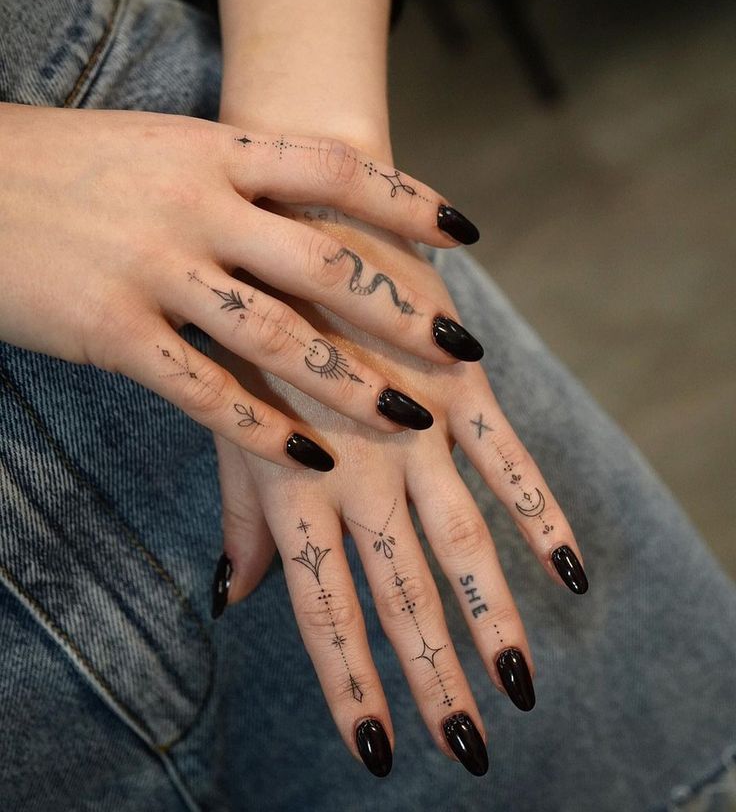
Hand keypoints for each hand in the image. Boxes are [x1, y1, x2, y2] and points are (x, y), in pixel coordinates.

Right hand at [0, 103, 481, 469]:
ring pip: (278, 337)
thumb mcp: (155, 149)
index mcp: (210, 151)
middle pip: (324, 263)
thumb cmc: (64, 166)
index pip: (331, 168)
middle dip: (401, 309)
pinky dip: (265, 430)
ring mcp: (153, 269)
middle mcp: (193, 205)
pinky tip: (312, 459)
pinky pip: (205, 391)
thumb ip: (227, 180)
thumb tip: (300, 212)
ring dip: (352, 383)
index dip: (405, 200)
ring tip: (411, 417)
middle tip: (461, 345)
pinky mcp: (111, 333)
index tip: (464, 233)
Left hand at [213, 208, 587, 776]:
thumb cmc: (246, 326)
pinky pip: (507, 461)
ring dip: (492, 619)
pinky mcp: (457, 384)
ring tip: (520, 687)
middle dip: (432, 677)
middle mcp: (356, 470)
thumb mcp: (224, 420)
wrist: (292, 218)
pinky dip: (540, 516)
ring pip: (459, 543)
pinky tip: (569, 573)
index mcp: (291, 485)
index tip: (377, 751)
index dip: (352, 684)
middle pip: (400, 593)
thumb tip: (234, 598)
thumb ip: (240, 515)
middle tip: (468, 752)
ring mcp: (414, 428)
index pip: (324, 609)